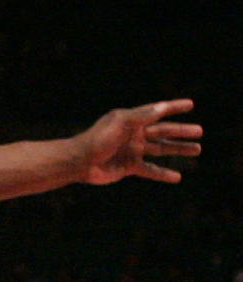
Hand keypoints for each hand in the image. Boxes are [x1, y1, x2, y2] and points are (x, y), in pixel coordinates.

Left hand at [79, 100, 201, 185]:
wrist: (81, 161)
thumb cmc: (98, 138)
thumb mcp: (121, 123)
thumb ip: (142, 116)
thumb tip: (162, 107)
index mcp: (132, 119)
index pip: (157, 111)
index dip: (173, 107)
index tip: (190, 104)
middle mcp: (134, 133)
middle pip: (163, 131)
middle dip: (182, 131)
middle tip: (200, 131)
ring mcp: (133, 150)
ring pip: (161, 149)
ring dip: (179, 150)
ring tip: (197, 150)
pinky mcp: (129, 166)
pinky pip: (150, 170)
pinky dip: (163, 174)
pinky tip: (177, 177)